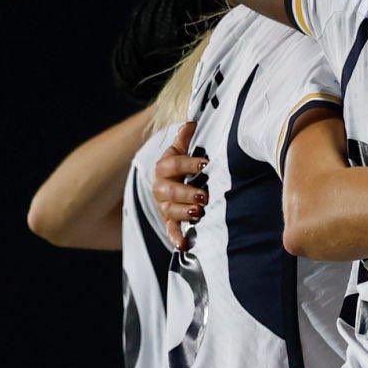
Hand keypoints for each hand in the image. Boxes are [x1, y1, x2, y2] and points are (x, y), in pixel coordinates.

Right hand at [153, 122, 207, 249]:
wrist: (172, 182)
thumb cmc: (182, 165)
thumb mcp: (181, 151)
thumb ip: (184, 139)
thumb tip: (190, 122)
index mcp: (164, 167)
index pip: (173, 164)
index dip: (188, 164)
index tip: (205, 164)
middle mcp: (161, 187)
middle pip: (169, 191)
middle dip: (186, 193)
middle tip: (203, 196)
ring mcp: (164, 205)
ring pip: (169, 210)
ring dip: (183, 213)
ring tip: (198, 214)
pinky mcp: (170, 220)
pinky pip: (170, 229)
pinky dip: (176, 237)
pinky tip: (183, 245)